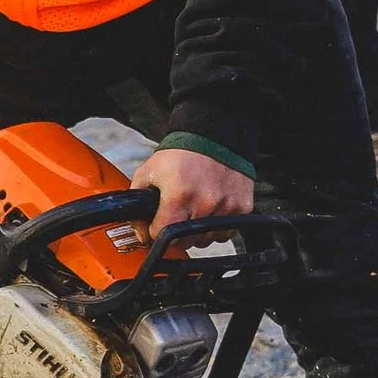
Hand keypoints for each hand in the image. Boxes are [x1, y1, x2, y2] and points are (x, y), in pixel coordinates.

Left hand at [137, 144, 254, 235]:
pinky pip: (225, 233)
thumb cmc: (181, 154)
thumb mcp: (148, 171)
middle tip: (174, 218)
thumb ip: (136, 199)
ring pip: (206, 239)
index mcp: (178, 196)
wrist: (214, 136)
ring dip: (196, 233)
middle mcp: (204, 204)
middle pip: (184, 241)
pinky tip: (210, 212)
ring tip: (193, 212)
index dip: (153, 232)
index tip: (155, 226)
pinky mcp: (242, 207)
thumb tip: (136, 227)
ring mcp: (225, 207)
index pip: (161, 235)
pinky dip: (216, 228)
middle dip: (174, 235)